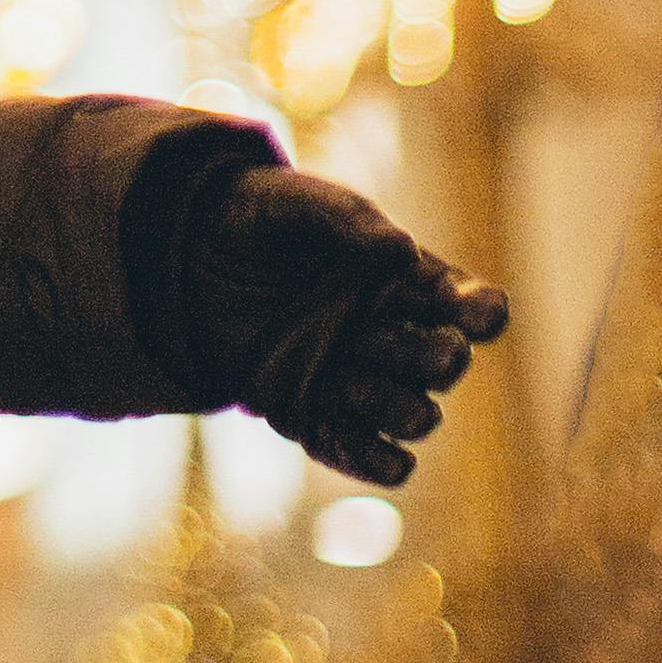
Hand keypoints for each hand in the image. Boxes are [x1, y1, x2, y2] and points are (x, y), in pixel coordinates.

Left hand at [171, 161, 507, 486]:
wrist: (181, 254)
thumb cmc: (254, 218)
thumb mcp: (293, 202)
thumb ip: (346, 219)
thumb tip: (402, 250)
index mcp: (401, 280)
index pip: (464, 303)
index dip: (480, 311)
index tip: (479, 315)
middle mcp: (387, 333)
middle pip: (440, 362)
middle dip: (442, 361)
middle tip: (439, 354)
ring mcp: (351, 378)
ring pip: (408, 414)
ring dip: (404, 410)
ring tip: (382, 394)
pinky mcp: (309, 412)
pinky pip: (357, 450)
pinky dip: (375, 461)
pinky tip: (389, 461)